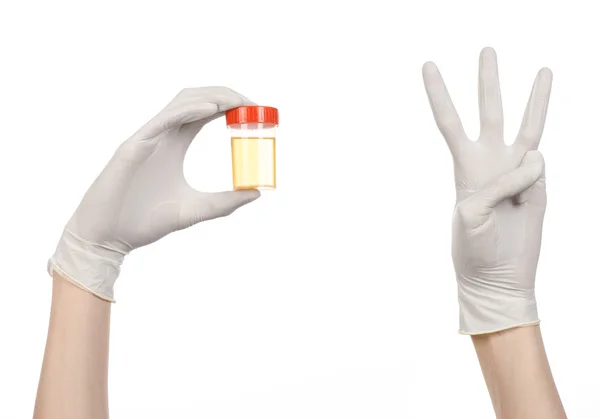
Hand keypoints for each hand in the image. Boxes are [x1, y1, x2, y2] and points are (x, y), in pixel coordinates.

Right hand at [48, 87, 259, 300]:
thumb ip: (223, 203)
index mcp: (174, 145)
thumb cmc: (143, 223)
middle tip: (253, 104)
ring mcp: (146, 139)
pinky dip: (187, 111)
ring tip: (237, 102)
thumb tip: (256, 193)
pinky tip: (211, 110)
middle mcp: (161, 136)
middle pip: (194, 100)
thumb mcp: (194, 210)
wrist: (108, 239)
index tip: (256, 110)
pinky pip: (162, 120)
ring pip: (180, 103)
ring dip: (209, 97)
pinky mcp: (132, 148)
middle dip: (224, 94)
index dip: (229, 105)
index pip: (204, 113)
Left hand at [422, 47, 552, 334]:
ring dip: (535, 98)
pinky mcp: (540, 186)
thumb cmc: (475, 250)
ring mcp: (517, 172)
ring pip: (527, 126)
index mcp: (464, 167)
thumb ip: (498, 185)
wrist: (499, 276)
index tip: (428, 65)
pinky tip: (528, 176)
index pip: (449, 121)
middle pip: (489, 111)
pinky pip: (540, 165)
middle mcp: (490, 162)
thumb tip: (535, 158)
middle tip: (487, 49)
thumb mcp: (471, 217)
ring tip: (543, 69)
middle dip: (487, 81)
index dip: (438, 93)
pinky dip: (534, 167)